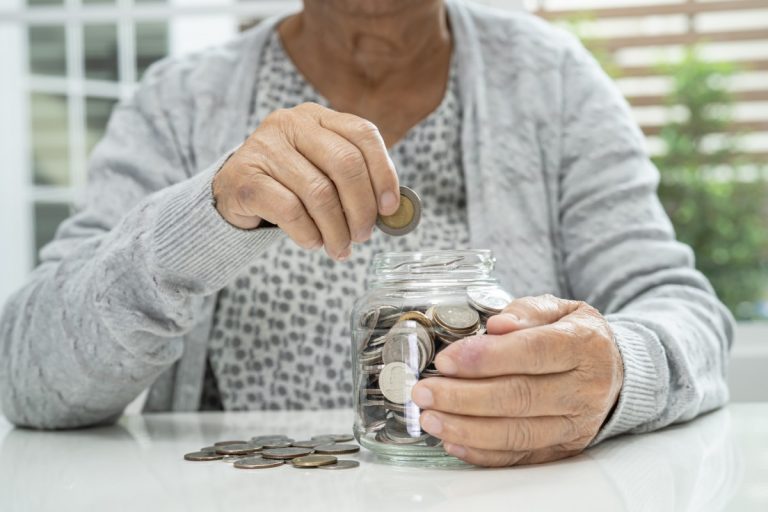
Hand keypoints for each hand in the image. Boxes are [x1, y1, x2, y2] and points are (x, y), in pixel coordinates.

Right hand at [212, 102, 399, 259]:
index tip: (390, 208)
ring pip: (319, 193)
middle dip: (362, 208)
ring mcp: (265, 147)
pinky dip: (308, 234)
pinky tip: (312, 242)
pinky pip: (291, 211)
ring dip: (337, 230)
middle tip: (363, 236)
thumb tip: (391, 212)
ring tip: (339, 248)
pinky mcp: (245, 177)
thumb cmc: (289, 184)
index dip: (383, 172)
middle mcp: (291, 123)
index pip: (363, 134)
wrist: (233, 192)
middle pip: (345, 163)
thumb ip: (354, 182)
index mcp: (318, 117)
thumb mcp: (323, 171)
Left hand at [411, 294, 622, 466]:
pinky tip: (453, 440)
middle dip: (464, 397)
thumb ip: (526, 312)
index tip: (446, 360)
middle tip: (424, 392)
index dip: (486, 358)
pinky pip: (520, 456)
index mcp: (584, 345)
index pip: (533, 352)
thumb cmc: (574, 335)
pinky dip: (483, 452)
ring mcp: (576, 424)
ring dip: (467, 428)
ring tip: (430, 418)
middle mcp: (584, 388)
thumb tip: (496, 325)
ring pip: (517, 432)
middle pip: (519, 397)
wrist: (613, 371)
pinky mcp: (563, 449)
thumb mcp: (559, 308)